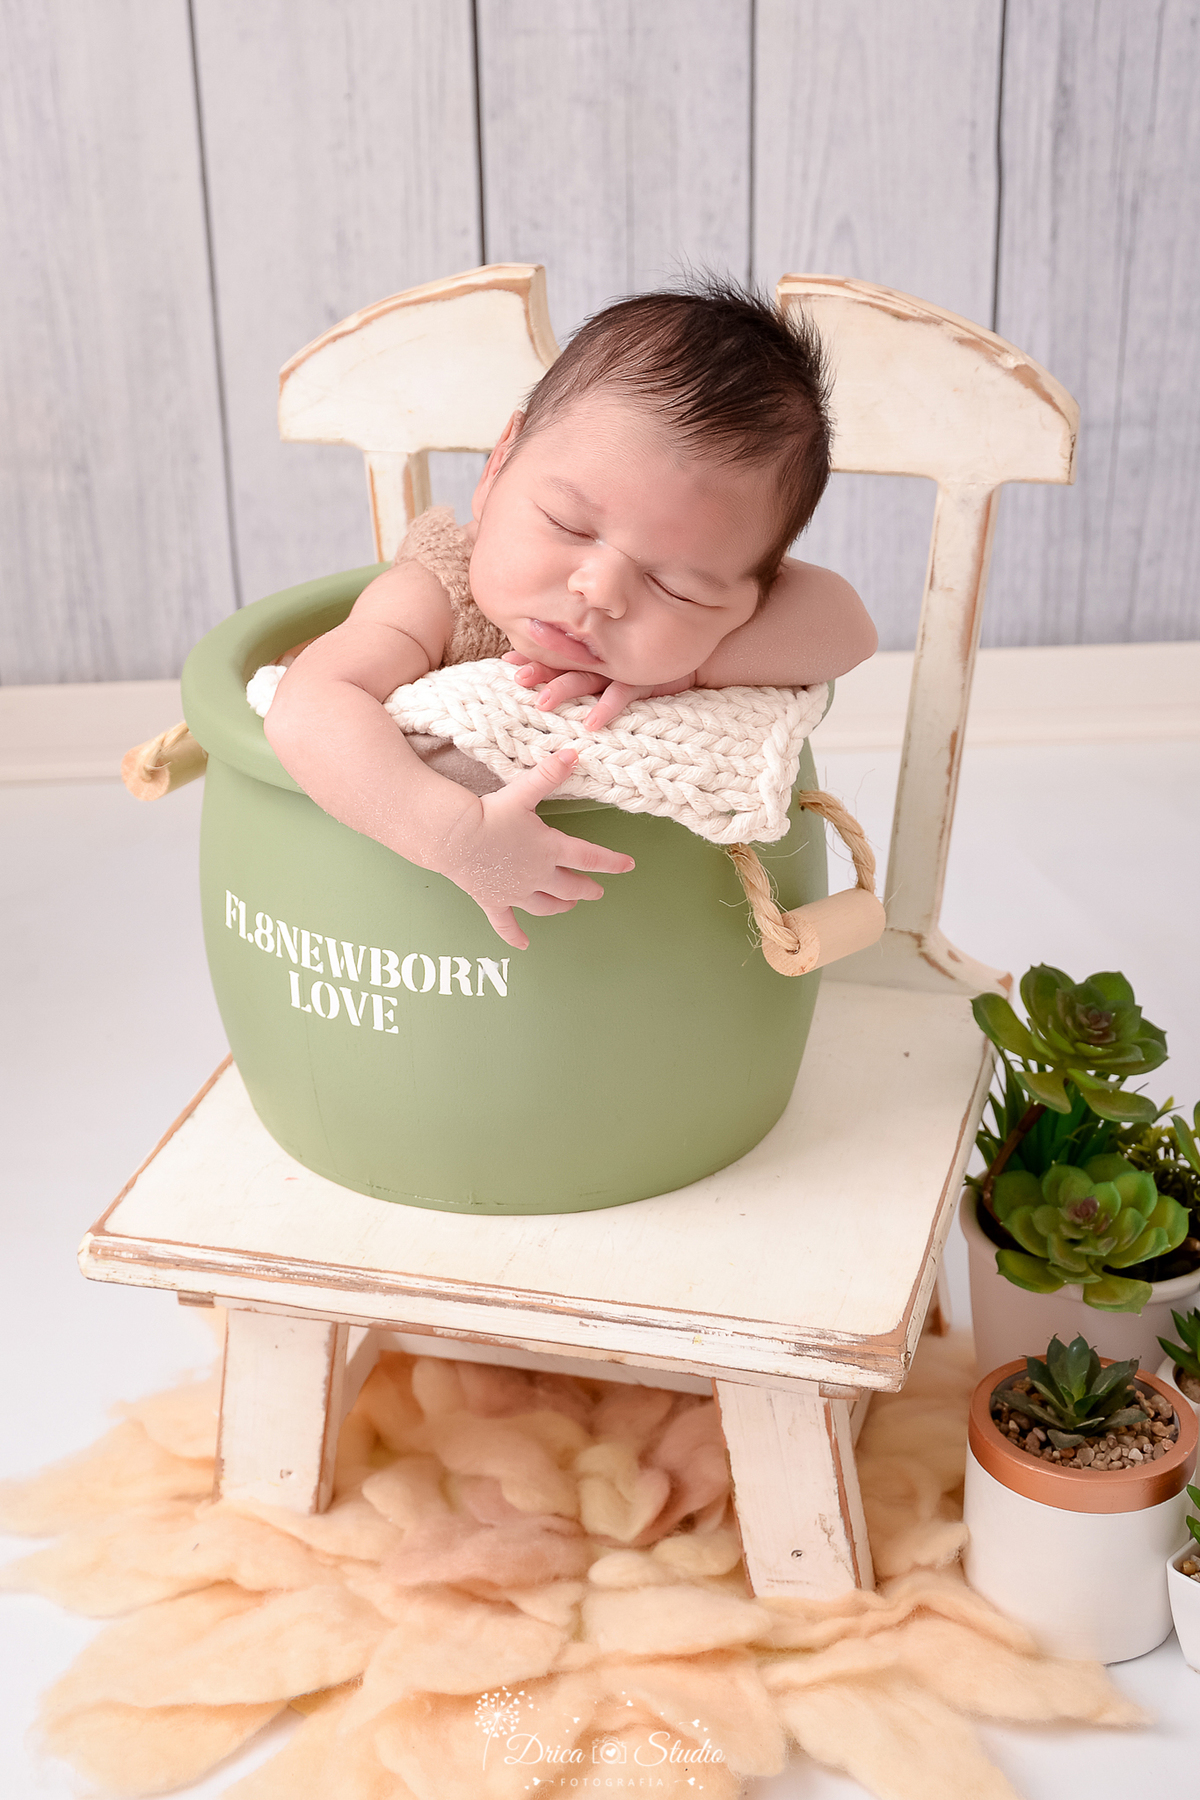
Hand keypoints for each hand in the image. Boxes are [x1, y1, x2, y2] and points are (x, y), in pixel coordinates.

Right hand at [441, 748, 634, 949]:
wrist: (453, 837)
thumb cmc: (489, 814)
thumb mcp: (522, 792)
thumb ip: (549, 774)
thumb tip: (575, 752)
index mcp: (550, 850)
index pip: (590, 858)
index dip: (611, 862)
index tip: (628, 866)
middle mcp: (538, 876)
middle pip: (570, 887)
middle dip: (586, 888)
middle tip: (597, 890)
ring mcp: (516, 892)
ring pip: (546, 906)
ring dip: (560, 907)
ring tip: (569, 906)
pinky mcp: (493, 900)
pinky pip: (506, 924)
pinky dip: (515, 936)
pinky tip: (524, 946)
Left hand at [502, 652, 694, 729]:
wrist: (690, 655)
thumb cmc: (646, 662)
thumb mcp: (614, 664)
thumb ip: (587, 665)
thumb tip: (551, 677)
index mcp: (592, 654)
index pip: (557, 654)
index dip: (534, 656)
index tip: (507, 661)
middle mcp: (602, 659)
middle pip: (565, 664)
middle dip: (540, 670)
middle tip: (517, 678)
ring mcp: (621, 669)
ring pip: (586, 678)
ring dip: (564, 690)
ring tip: (542, 703)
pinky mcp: (642, 681)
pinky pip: (621, 696)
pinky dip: (606, 709)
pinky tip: (590, 723)